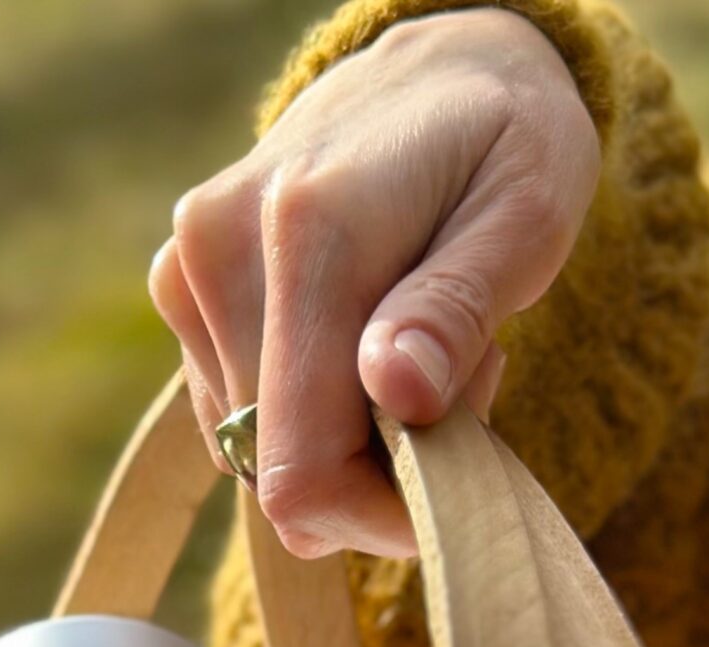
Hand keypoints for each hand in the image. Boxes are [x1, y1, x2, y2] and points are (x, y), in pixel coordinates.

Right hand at [150, 8, 599, 556]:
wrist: (436, 66)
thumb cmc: (504, 139)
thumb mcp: (528, 212)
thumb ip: (458, 306)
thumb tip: (393, 391)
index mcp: (308, 234)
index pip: (304, 474)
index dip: (380, 519)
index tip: (454, 478)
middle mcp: (220, 253)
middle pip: (280, 479)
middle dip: (379, 466)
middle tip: (448, 375)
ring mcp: (187, 273)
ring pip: (260, 458)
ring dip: (349, 438)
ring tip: (410, 341)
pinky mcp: (179, 292)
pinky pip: (244, 422)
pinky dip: (311, 411)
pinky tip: (358, 340)